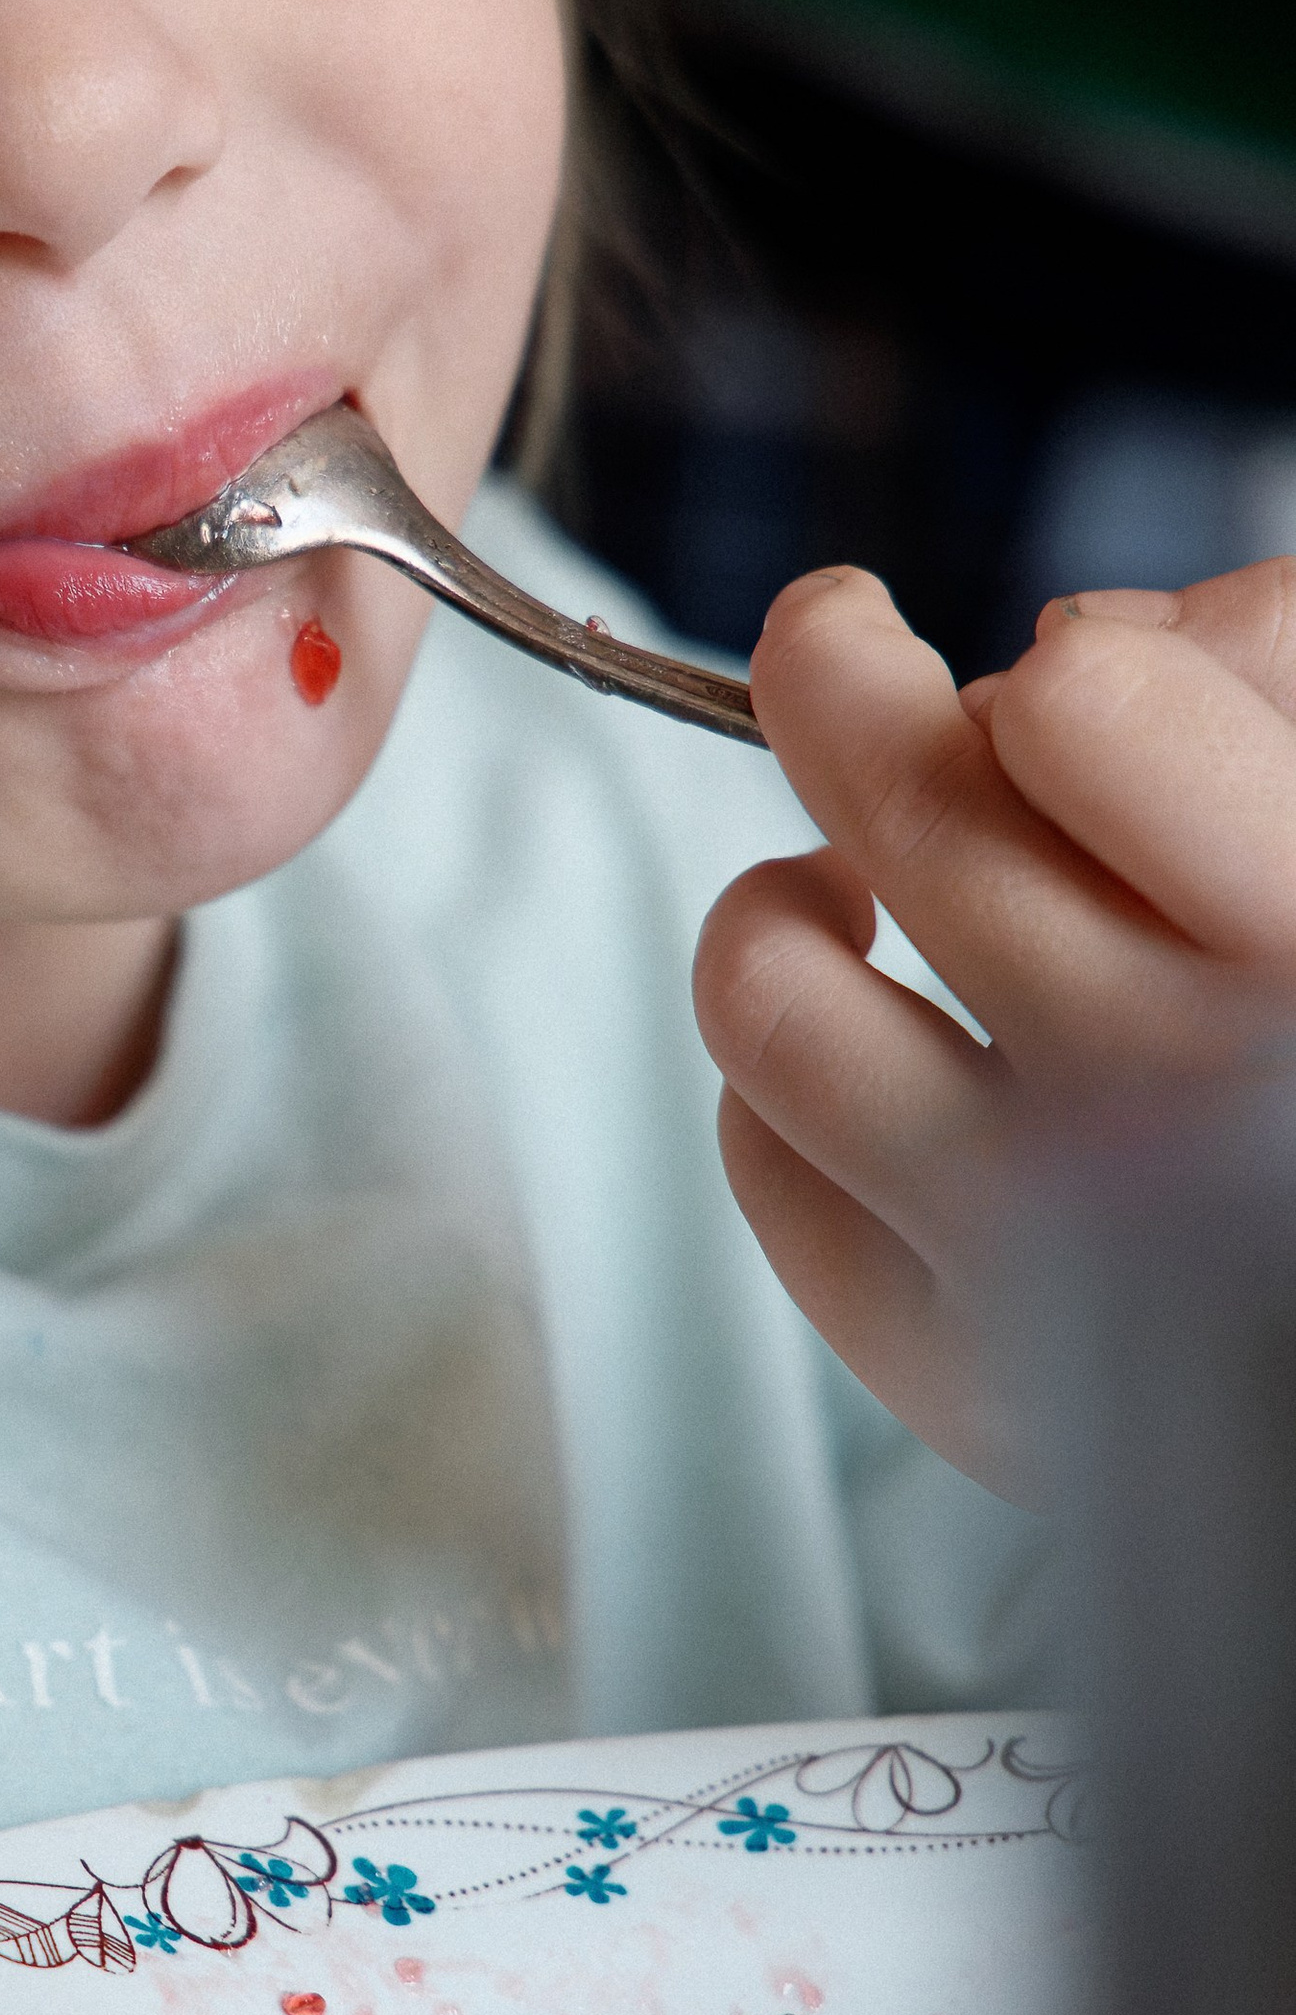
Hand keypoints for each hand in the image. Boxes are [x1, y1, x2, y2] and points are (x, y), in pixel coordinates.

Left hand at [696, 560, 1295, 1483]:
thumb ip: (1270, 688)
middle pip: (908, 809)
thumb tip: (1071, 645)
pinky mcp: (959, 1372)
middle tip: (839, 642)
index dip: (1059, 666)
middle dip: (842, 679)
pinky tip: (883, 1042)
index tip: (1060, 679)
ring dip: (787, 898)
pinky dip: (791, 1074)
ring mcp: (1047, 1256)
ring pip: (774, 990)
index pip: (1085, 713)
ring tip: (851, 880)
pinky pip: (768, 1160)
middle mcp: (1168, 1105)